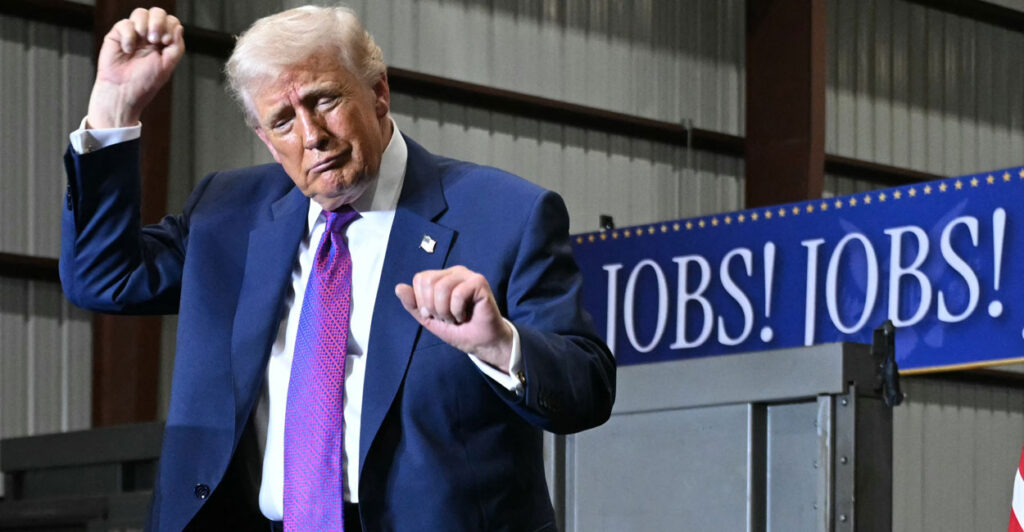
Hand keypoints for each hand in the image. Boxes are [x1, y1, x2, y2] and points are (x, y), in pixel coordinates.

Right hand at [87, 7, 184, 128]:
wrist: (122, 92)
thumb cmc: (144, 83)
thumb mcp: (167, 65)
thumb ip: (176, 46)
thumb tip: (179, 27)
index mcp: (163, 43)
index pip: (171, 22)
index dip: (170, 26)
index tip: (166, 41)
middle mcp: (148, 37)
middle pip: (157, 12)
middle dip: (158, 22)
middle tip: (155, 39)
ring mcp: (133, 35)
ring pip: (140, 13)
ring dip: (144, 24)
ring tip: (144, 41)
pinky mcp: (117, 36)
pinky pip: (124, 23)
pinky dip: (128, 35)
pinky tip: (128, 50)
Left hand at [395, 266, 513, 371]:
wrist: (481, 343)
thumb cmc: (458, 330)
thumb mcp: (429, 319)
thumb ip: (413, 305)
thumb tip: (398, 287)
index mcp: (442, 277)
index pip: (420, 279)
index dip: (423, 302)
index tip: (436, 315)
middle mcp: (455, 272)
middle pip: (428, 282)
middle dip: (433, 307)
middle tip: (446, 318)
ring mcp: (468, 276)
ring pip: (441, 288)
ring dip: (446, 312)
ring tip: (456, 318)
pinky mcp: (479, 282)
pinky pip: (458, 294)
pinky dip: (457, 311)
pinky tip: (465, 316)